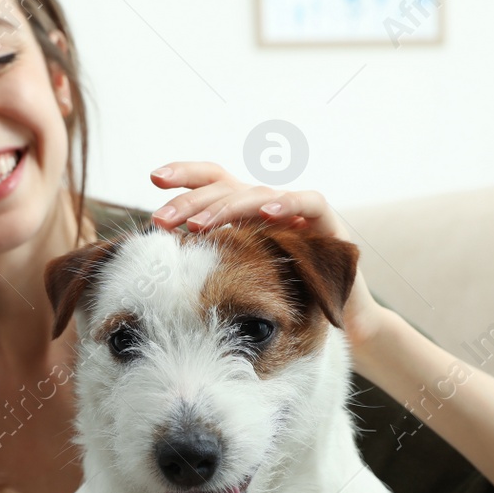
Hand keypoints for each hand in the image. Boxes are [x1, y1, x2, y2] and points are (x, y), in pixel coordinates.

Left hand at [148, 161, 392, 347]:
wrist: (339, 319)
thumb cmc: (284, 297)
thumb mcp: (238, 276)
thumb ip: (207, 258)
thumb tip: (158, 255)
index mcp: (245, 211)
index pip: (212, 180)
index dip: (185, 174)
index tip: (154, 179)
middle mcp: (268, 205)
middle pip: (226, 188)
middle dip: (191, 203)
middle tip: (161, 221)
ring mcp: (297, 211)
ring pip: (259, 194)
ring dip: (227, 209)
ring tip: (200, 227)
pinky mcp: (328, 223)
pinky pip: (309, 203)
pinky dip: (288, 204)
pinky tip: (266, 213)